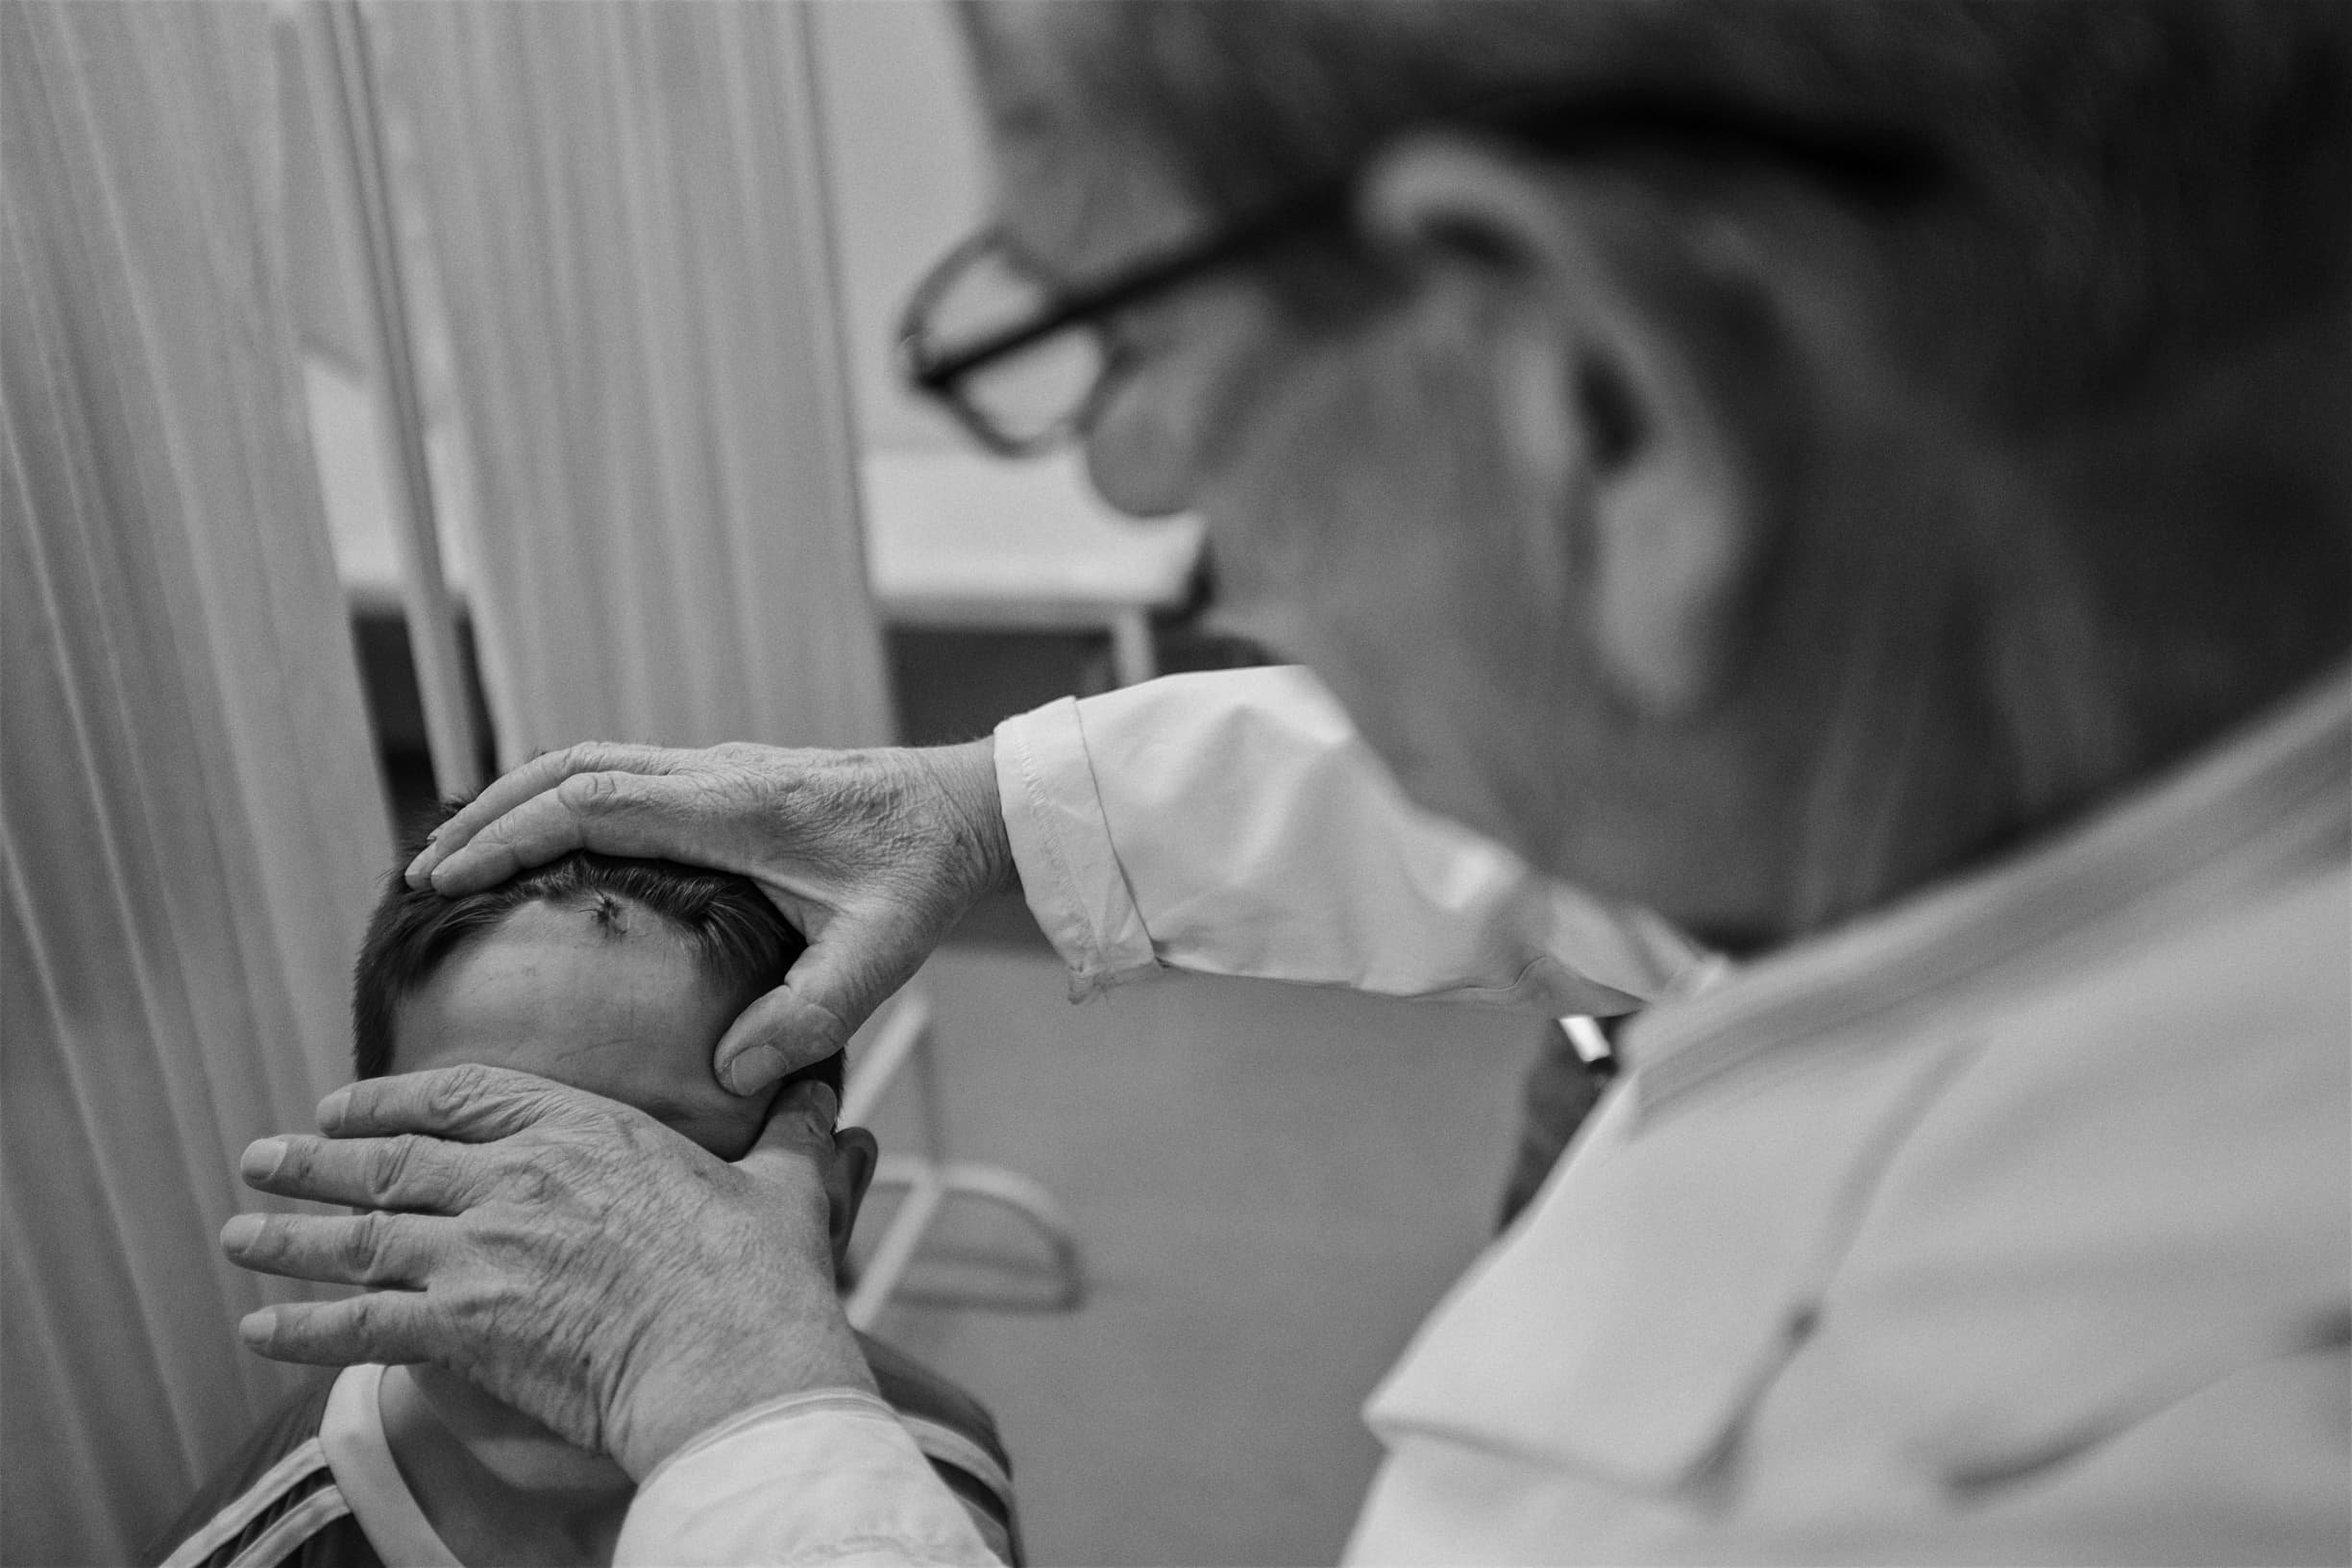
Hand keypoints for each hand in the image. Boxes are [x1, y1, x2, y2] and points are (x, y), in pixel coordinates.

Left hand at [221, 1066, 871, 1478]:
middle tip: (263, 1156)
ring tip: (238, 1236)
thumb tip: (822, 1088)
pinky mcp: (464, 1326)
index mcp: (583, 1130)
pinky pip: (358, 1325)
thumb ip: (790, 1132)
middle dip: (317, 1158)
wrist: (734, 1360)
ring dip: (288, 1237)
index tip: (349, 1101)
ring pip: (359, 1235)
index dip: (394, 1098)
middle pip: (390, 1159)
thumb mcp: (784, 1185)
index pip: (463, 1095)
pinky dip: (300, 1328)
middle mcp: (515, 1177)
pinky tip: (257, 1330)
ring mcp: (482, 1250)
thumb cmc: (762, 1278)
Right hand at [403, 739, 1014, 1091]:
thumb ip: (811, 1014)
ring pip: (591, 763)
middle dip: (488, 817)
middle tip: (420, 875)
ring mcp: (718, 769)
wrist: (969, 810)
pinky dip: (562, 799)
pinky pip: (622, 774)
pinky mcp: (727, 779)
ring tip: (457, 857)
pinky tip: (541, 843)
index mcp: (735, 806)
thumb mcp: (881, 955)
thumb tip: (727, 1073)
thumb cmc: (924, 877)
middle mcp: (715, 774)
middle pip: (569, 769)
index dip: (512, 835)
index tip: (446, 878)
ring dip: (519, 801)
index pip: (593, 802)